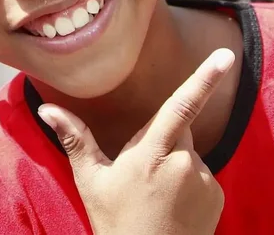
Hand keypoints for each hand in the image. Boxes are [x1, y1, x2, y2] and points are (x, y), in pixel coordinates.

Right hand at [38, 49, 232, 234]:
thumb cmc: (116, 224)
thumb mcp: (91, 182)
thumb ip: (75, 139)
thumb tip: (47, 108)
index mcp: (151, 154)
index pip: (181, 106)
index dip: (204, 78)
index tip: (226, 56)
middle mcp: (183, 163)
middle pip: (179, 128)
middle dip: (163, 138)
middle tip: (140, 172)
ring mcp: (203, 181)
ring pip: (189, 153)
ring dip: (175, 163)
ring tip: (155, 196)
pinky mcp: (217, 197)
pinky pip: (202, 175)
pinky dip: (189, 182)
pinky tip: (173, 205)